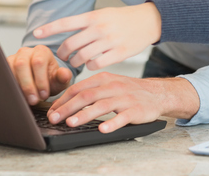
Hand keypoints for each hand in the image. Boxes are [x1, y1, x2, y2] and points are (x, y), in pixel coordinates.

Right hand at [6, 45, 71, 105]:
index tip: (44, 95)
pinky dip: (9, 86)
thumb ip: (63, 77)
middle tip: (34, 100)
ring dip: (17, 86)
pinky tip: (16, 96)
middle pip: (22, 64)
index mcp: (42, 52)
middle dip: (28, 85)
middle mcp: (26, 52)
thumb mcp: (59, 81)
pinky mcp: (3, 67)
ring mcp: (13, 58)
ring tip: (25, 100)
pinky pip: (2, 75)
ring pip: (10, 69)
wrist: (38, 83)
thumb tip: (64, 74)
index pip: (39, 62)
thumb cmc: (49, 80)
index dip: (41, 80)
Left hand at [33, 2, 161, 70]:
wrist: (148, 21)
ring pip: (82, 57)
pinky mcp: (119, 53)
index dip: (50, 28)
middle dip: (63, 53)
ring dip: (76, 61)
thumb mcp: (103, 14)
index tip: (37, 34)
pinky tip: (92, 63)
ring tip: (77, 61)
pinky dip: (90, 66)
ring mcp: (109, 41)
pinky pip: (96, 64)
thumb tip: (66, 33)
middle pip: (71, 44)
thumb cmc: (122, 19)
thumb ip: (86, 23)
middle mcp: (100, 28)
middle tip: (64, 56)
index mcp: (94, 17)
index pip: (66, 22)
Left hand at [46, 73, 197, 132]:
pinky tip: (103, 128)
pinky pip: (123, 116)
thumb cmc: (129, 91)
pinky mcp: (136, 110)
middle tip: (54, 118)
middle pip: (87, 96)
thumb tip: (65, 102)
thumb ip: (90, 90)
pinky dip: (112, 123)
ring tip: (71, 123)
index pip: (78, 88)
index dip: (63, 100)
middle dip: (68, 108)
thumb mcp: (109, 84)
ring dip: (85, 115)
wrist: (157, 93)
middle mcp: (113, 86)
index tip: (51, 111)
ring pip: (102, 105)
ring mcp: (125, 98)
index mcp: (104, 78)